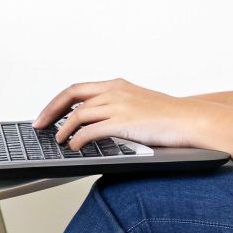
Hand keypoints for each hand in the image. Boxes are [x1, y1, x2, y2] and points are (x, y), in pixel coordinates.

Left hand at [33, 78, 220, 150]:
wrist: (193, 119)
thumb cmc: (170, 116)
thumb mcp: (138, 103)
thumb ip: (116, 107)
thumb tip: (95, 121)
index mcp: (117, 85)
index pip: (77, 89)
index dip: (57, 102)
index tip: (46, 114)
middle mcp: (114, 91)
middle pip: (70, 96)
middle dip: (50, 111)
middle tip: (39, 125)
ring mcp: (118, 106)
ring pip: (77, 115)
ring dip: (63, 130)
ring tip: (58, 141)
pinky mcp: (124, 123)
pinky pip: (90, 131)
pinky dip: (78, 139)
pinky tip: (75, 147)